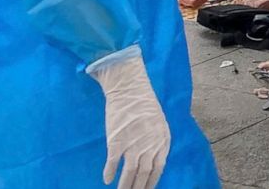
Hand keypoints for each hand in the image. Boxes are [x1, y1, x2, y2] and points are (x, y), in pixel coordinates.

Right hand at [89, 49, 169, 188]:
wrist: (130, 89)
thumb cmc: (144, 105)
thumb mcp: (159, 123)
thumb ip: (157, 142)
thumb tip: (152, 160)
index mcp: (162, 140)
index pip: (158, 169)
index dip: (152, 182)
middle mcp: (150, 145)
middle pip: (144, 174)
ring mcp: (133, 144)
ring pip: (130, 173)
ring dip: (125, 186)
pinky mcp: (117, 141)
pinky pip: (113, 162)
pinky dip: (109, 172)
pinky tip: (106, 180)